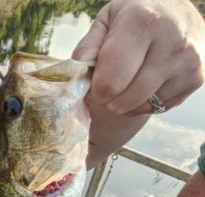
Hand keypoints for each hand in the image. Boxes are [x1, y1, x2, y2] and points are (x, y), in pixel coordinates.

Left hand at [73, 0, 204, 114]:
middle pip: (123, 99)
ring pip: (140, 107)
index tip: (94, 84)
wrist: (176, 13)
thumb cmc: (135, 18)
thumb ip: (89, 45)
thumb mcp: (108, 20)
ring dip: (125, 103)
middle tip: (108, 84)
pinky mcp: (196, 79)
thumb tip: (78, 70)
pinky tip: (145, 83)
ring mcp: (187, 62)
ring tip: (126, 81)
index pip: (110, 81)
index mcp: (142, 21)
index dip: (95, 91)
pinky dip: (144, 103)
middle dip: (108, 99)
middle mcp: (171, 41)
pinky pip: (157, 108)